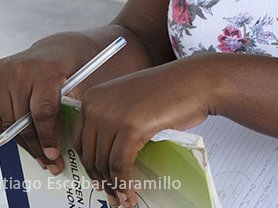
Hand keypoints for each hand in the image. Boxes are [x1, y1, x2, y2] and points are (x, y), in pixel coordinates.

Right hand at [0, 35, 96, 175]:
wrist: (61, 47)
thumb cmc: (79, 71)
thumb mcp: (86, 85)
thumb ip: (74, 110)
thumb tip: (61, 150)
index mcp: (48, 68)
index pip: (42, 112)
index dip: (47, 137)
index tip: (53, 156)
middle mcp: (21, 67)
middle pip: (23, 119)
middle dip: (37, 146)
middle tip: (49, 164)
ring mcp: (3, 70)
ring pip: (7, 120)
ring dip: (22, 142)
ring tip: (38, 156)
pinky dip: (5, 128)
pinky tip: (21, 139)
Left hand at [74, 58, 211, 207]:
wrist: (197, 80)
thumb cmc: (173, 89)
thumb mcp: (131, 99)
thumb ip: (113, 117)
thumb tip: (105, 151)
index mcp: (94, 97)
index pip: (80, 140)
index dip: (89, 164)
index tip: (97, 177)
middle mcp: (97, 105)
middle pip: (90, 154)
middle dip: (100, 178)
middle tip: (111, 193)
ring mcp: (112, 116)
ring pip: (104, 162)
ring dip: (113, 186)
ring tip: (123, 197)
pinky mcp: (130, 128)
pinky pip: (120, 165)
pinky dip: (124, 183)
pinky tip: (130, 193)